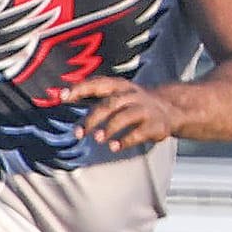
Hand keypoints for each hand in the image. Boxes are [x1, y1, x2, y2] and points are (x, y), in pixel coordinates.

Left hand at [60, 77, 182, 150]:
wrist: (172, 108)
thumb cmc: (133, 102)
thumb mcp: (116, 94)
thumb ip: (91, 94)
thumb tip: (59, 95)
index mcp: (119, 86)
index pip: (97, 84)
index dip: (80, 89)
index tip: (61, 96)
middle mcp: (132, 95)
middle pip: (110, 103)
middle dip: (93, 118)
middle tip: (78, 133)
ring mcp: (145, 109)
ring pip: (125, 116)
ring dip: (109, 128)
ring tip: (97, 139)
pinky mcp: (156, 125)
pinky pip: (139, 132)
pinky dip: (125, 140)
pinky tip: (114, 147)